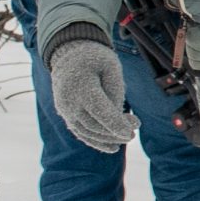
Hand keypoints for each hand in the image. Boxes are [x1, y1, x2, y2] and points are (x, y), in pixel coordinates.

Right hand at [47, 34, 138, 152]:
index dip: (116, 124)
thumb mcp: (111, 67)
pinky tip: (113, 147)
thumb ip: (115, 91)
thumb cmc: (95, 58)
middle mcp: (70, 101)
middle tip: (134, 132)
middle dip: (115, 132)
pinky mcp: (66, 113)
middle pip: (94, 125)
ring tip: (128, 137)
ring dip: (108, 139)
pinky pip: (80, 131)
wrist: (70, 54)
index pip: (99, 111)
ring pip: (87, 132)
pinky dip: (95, 141)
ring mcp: (65, 109)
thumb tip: (119, 117)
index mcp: (82, 86)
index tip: (132, 131)